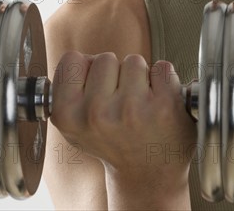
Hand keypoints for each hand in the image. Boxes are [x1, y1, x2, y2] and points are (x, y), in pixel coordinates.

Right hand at [51, 51, 196, 189]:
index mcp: (68, 116)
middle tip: (120, 103)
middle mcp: (97, 114)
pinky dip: (164, 81)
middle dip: (115, 74)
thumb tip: (81, 60)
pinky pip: (162, 68)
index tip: (96, 90)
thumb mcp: (75, 125)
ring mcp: (132, 109)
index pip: (72, 60)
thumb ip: (68, 90)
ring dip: (140, 77)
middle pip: (105, 58)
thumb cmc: (113, 141)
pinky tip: (159, 104)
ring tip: (140, 105)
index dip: (87, 69)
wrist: (148, 175)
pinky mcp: (165, 105)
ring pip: (133, 61)